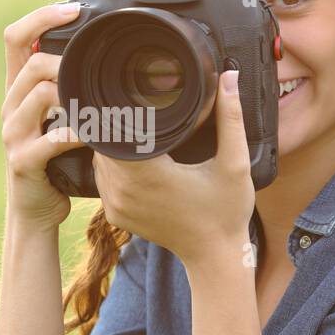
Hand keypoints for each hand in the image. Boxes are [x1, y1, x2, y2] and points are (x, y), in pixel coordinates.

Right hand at [1, 1, 83, 230]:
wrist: (35, 210)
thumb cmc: (55, 162)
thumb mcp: (59, 119)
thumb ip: (71, 90)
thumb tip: (108, 57)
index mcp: (18, 91)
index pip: (15, 37)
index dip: (41, 17)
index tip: (73, 9)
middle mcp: (10, 107)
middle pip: (30, 62)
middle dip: (65, 59)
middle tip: (96, 65)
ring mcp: (13, 134)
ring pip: (40, 93)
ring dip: (74, 92)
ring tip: (101, 99)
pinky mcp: (23, 160)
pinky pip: (52, 138)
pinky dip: (79, 133)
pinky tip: (97, 134)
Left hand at [92, 70, 254, 267]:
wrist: (215, 257)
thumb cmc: (226, 211)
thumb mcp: (235, 163)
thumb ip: (230, 118)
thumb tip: (229, 77)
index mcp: (148, 173)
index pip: (113, 130)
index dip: (117, 110)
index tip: (129, 94)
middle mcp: (124, 190)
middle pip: (102, 142)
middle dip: (114, 123)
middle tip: (130, 102)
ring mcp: (116, 205)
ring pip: (98, 160)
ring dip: (111, 143)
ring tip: (130, 125)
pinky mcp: (115, 216)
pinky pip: (102, 179)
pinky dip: (112, 165)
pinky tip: (130, 156)